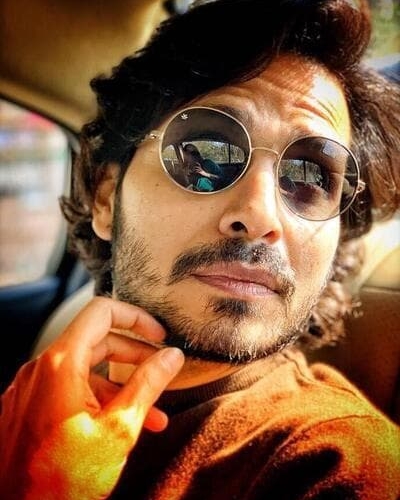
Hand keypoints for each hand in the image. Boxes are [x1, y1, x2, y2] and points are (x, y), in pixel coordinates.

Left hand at [0, 297, 183, 499]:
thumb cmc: (63, 482)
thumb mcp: (119, 429)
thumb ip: (148, 384)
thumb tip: (171, 356)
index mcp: (60, 365)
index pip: (101, 312)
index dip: (136, 317)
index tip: (158, 334)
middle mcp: (39, 369)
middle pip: (96, 340)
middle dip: (134, 355)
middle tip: (161, 369)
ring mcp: (30, 388)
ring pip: (84, 368)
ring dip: (120, 383)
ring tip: (151, 410)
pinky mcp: (26, 407)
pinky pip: (67, 388)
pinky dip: (96, 396)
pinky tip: (120, 420)